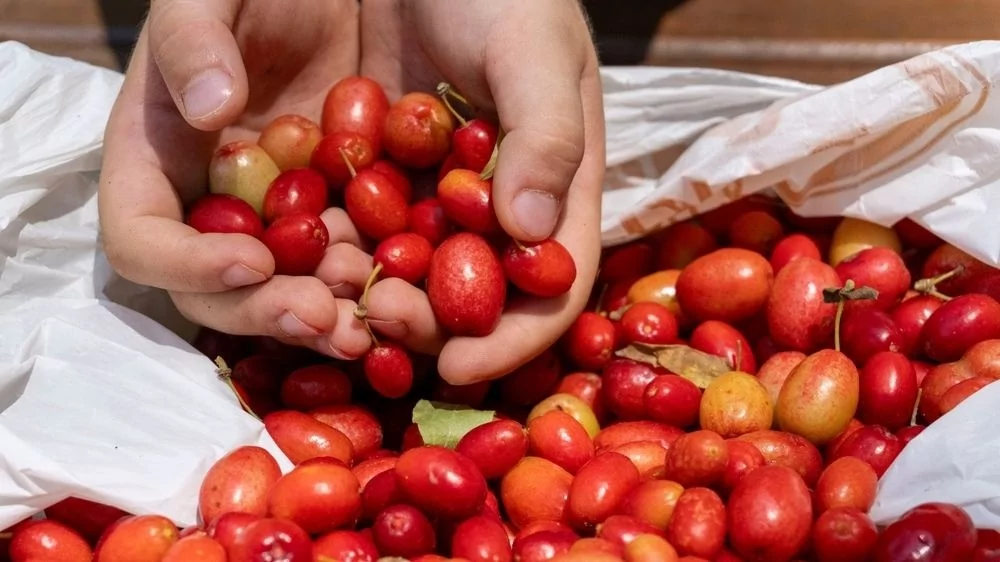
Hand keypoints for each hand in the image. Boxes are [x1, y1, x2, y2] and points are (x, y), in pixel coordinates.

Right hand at [98, 0, 374, 359]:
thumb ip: (194, 39)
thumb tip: (210, 110)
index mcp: (156, 158)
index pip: (141, 239)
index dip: (188, 265)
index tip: (254, 258)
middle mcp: (210, 202)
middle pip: (216, 289)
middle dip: (266, 309)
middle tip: (324, 316)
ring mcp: (273, 215)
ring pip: (287, 290)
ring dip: (326, 316)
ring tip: (373, 320)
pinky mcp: (334, 213)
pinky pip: (345, 263)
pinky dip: (372, 286)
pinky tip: (408, 292)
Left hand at [354, 0, 605, 383]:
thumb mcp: (535, 47)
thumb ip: (547, 135)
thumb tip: (533, 235)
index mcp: (555, 187)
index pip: (551, 285)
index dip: (513, 339)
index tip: (459, 368)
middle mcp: (498, 205)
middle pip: (476, 296)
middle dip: (430, 325)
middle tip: (380, 325)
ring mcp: (436, 192)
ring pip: (412, 270)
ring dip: (374, 296)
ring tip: (331, 301)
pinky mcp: (379, 171)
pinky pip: (358, 226)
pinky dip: (335, 247)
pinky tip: (303, 255)